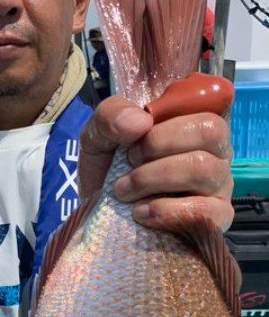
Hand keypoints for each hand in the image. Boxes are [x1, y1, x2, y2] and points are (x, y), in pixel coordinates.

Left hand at [78, 95, 233, 231]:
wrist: (97, 213)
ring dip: (153, 178)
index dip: (167, 115)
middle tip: (128, 161)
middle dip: (157, 144)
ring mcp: (219, 183)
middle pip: (210, 130)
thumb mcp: (98, 135)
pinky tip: (140, 213)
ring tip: (124, 191)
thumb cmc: (107, 169)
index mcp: (192, 121)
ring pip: (203, 168)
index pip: (209, 99)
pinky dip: (166, 211)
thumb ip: (111, 115)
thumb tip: (140, 122)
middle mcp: (214, 149)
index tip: (135, 134)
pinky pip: (208, 211)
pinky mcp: (216, 217)